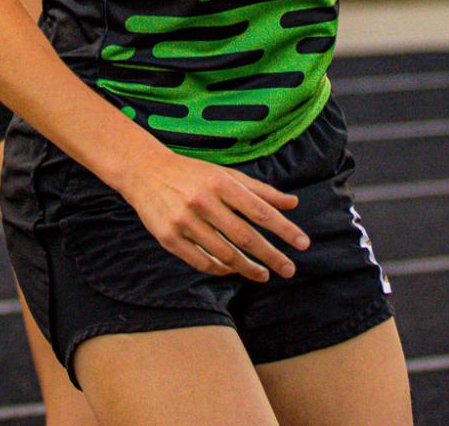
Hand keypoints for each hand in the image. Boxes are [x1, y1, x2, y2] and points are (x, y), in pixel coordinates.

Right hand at [121, 146, 309, 281]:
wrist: (145, 173)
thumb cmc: (193, 174)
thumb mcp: (226, 175)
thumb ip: (260, 191)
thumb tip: (293, 203)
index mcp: (221, 183)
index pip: (260, 211)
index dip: (284, 229)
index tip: (303, 244)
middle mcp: (203, 202)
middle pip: (245, 237)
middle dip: (271, 256)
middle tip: (289, 269)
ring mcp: (184, 222)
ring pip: (224, 254)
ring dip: (247, 268)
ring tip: (263, 274)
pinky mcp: (169, 238)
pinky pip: (201, 262)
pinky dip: (220, 270)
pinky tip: (233, 271)